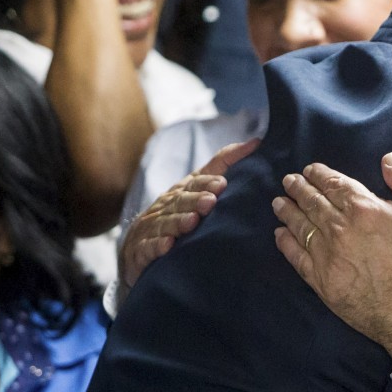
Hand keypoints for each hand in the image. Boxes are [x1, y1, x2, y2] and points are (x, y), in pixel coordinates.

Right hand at [119, 139, 258, 296]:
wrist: (137, 247)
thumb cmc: (175, 212)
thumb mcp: (197, 187)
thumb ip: (222, 165)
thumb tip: (254, 142)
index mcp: (181, 192)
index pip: (194, 184)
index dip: (206, 183)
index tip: (222, 184)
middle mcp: (166, 207)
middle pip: (180, 202)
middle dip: (195, 200)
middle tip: (211, 201)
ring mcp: (152, 227)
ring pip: (165, 223)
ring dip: (178, 222)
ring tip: (192, 221)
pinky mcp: (142, 250)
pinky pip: (148, 247)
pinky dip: (157, 246)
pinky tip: (167, 246)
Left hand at [272, 153, 391, 362]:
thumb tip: (388, 160)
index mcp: (365, 209)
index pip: (334, 184)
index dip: (319, 174)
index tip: (309, 170)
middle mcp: (340, 229)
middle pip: (312, 203)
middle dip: (299, 189)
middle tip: (289, 181)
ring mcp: (327, 256)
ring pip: (300, 227)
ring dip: (288, 212)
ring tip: (279, 202)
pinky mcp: (322, 282)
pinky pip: (296, 258)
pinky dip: (285, 244)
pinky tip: (280, 235)